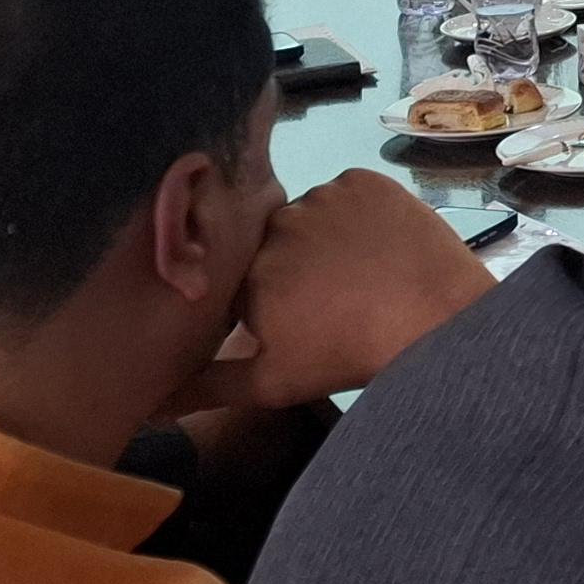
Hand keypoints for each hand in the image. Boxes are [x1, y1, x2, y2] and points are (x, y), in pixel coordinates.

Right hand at [167, 172, 492, 413]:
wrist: (435, 320)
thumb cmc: (347, 355)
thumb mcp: (272, 382)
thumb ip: (207, 387)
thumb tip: (149, 404)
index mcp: (246, 273)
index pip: (240, 281)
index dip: (262, 301)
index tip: (291, 319)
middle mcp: (274, 225)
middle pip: (274, 245)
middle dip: (291, 269)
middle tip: (329, 300)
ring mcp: (322, 195)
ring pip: (311, 217)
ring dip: (323, 240)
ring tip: (359, 274)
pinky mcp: (365, 180)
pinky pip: (349, 195)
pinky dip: (358, 216)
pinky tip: (377, 247)